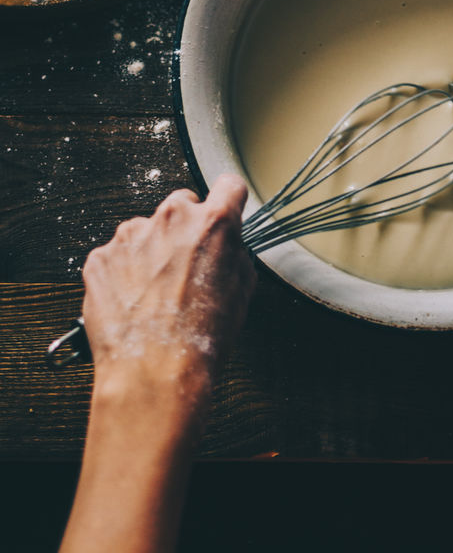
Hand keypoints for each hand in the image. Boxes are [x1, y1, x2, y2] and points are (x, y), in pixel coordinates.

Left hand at [82, 175, 255, 407]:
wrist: (152, 373)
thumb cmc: (199, 339)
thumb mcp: (243, 292)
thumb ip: (235, 255)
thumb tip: (228, 247)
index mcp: (212, 223)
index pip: (229, 186)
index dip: (229, 200)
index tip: (225, 208)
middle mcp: (171, 219)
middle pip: (182, 205)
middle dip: (185, 229)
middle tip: (185, 267)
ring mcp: (131, 235)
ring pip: (146, 230)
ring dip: (151, 251)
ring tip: (155, 294)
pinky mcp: (101, 256)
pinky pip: (117, 255)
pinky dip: (123, 273)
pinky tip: (133, 302)